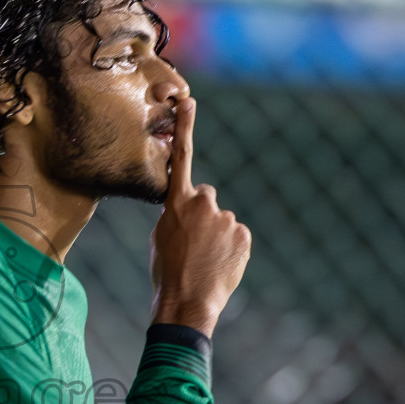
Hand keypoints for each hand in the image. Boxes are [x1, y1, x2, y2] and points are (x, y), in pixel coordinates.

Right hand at [148, 97, 250, 337]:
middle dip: (202, 214)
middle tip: (192, 244)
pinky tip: (218, 265)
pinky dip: (229, 247)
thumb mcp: (160, 237)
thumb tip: (185, 209)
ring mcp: (226, 219)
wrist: (187, 302)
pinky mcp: (243, 234)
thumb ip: (174, 214)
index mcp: (177, 203)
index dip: (186, 127)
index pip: (182, 158)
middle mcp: (204, 204)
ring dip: (215, 235)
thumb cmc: (166, 272)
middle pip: (206, 199)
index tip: (188, 100)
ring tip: (204, 260)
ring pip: (221, 221)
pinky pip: (236, 235)